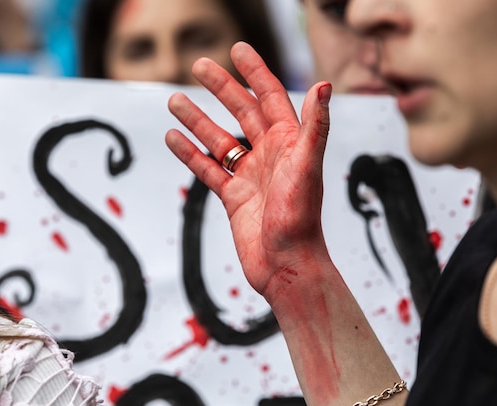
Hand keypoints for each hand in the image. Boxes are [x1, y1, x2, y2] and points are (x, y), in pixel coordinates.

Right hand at [166, 42, 332, 301]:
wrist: (287, 265)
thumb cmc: (301, 218)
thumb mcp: (306, 168)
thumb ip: (313, 127)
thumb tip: (325, 84)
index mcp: (289, 143)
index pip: (270, 97)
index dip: (255, 72)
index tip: (238, 49)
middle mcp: (270, 154)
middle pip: (241, 112)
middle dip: (221, 87)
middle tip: (198, 64)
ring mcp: (250, 175)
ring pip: (219, 139)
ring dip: (198, 119)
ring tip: (174, 100)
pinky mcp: (234, 196)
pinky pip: (208, 168)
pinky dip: (190, 153)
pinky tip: (172, 138)